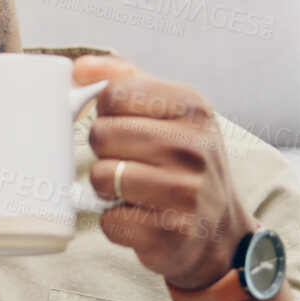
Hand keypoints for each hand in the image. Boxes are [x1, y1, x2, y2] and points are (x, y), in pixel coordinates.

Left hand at [73, 55, 257, 291]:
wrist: (220, 230)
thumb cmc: (183, 162)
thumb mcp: (170, 111)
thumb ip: (124, 80)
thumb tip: (79, 68)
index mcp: (193, 106)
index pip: (113, 95)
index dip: (107, 114)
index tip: (127, 129)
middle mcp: (194, 146)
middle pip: (101, 135)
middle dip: (105, 152)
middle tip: (131, 163)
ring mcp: (186, 191)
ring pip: (101, 176)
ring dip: (107, 187)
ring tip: (134, 190)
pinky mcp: (172, 233)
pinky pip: (109, 220)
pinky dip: (116, 222)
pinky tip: (142, 218)